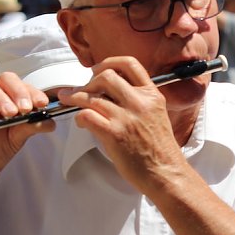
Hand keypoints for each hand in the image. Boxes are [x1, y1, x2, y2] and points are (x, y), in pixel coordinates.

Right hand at [0, 73, 52, 195]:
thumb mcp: (18, 137)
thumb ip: (32, 126)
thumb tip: (51, 122)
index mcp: (8, 96)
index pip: (22, 86)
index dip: (33, 92)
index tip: (43, 104)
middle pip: (5, 79)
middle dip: (18, 92)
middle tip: (26, 108)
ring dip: (2, 99)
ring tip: (11, 114)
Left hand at [58, 56, 186, 193]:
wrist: (166, 172)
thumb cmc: (160, 149)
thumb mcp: (156, 115)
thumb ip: (139, 101)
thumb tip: (112, 93)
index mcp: (152, 95)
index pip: (129, 64)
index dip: (109, 62)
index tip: (98, 70)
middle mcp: (139, 102)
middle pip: (105, 75)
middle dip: (88, 82)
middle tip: (82, 90)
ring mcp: (126, 117)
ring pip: (91, 96)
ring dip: (75, 97)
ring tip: (69, 101)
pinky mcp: (114, 134)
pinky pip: (87, 115)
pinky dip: (80, 116)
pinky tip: (82, 122)